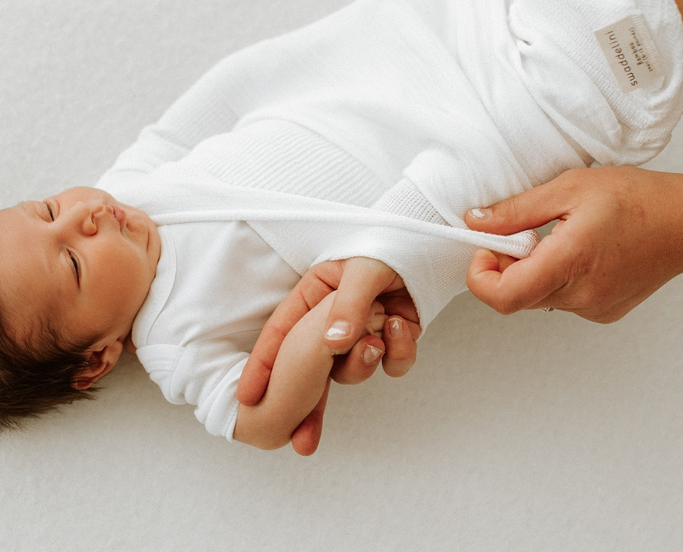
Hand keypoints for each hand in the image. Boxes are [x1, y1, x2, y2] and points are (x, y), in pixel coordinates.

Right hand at [236, 257, 420, 454]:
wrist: (434, 242)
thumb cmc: (389, 243)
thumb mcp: (361, 269)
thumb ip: (346, 306)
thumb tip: (333, 344)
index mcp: (312, 296)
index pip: (281, 334)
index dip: (263, 366)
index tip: (248, 397)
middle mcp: (332, 319)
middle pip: (310, 368)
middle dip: (307, 406)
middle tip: (301, 441)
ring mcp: (362, 332)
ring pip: (351, 370)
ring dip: (365, 363)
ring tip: (378, 339)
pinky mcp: (392, 340)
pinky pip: (390, 364)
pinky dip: (400, 353)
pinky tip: (403, 327)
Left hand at [465, 166, 682, 322]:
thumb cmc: (638, 199)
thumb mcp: (570, 188)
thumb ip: (517, 210)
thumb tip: (475, 222)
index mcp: (571, 263)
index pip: (502, 296)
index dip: (481, 275)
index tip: (488, 247)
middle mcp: (582, 296)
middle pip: (516, 296)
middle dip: (506, 266)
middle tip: (526, 232)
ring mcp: (594, 309)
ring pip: (537, 298)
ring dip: (532, 271)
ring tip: (560, 236)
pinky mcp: (603, 312)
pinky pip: (561, 300)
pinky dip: (557, 278)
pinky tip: (581, 252)